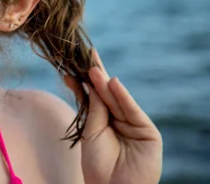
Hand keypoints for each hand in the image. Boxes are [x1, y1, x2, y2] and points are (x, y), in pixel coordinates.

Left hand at [63, 49, 162, 183]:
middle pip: (106, 94)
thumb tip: (91, 83)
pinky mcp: (148, 132)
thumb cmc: (98, 164)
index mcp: (103, 121)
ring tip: (93, 69)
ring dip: (106, 84)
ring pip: (117, 101)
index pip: (92, 96)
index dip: (84, 81)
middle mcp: (118, 120)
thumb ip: (94, 109)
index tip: (72, 64)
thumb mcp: (91, 132)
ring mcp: (134, 125)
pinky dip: (124, 97)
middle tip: (86, 57)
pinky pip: (133, 111)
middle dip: (96, 76)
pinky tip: (113, 83)